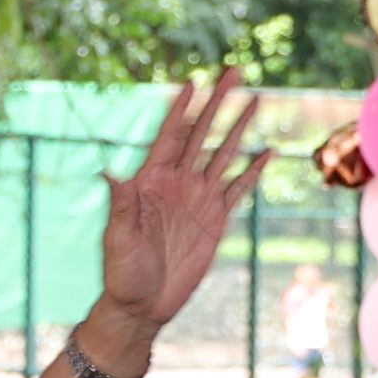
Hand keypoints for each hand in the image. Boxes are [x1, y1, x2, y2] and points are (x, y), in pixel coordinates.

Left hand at [95, 70, 266, 337]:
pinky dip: (252, 171)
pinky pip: (237, 189)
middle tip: (233, 72)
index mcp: (150, 182)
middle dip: (217, 103)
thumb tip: (111, 174)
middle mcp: (176, 183)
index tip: (192, 80)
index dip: (180, 108)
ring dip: (238, 127)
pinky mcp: (215, 219)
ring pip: (223, 154)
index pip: (169, 136)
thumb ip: (120, 206)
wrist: (143, 306)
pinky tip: (266, 152)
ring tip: (255, 99)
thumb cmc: (122, 274)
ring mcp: (198, 199)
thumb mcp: (118, 238)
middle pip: (200, 134)